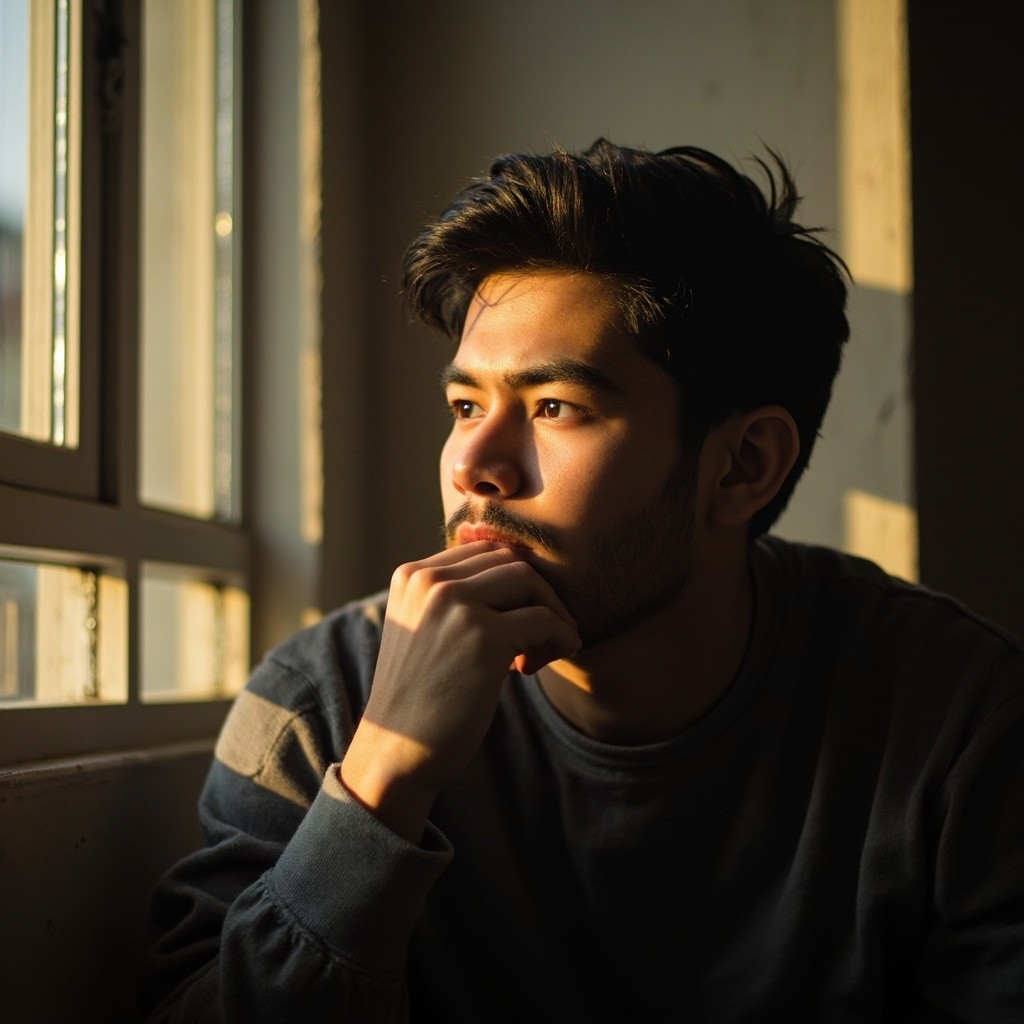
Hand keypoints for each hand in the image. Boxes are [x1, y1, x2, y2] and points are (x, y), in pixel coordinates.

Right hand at [340, 541, 579, 841]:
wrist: (396, 752)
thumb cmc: (419, 697)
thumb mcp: (424, 630)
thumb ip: (456, 598)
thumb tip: (524, 575)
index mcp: (412, 575)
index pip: (483, 551)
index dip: (510, 584)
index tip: (513, 624)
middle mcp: (430, 581)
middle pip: (509, 560)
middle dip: (534, 594)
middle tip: (535, 639)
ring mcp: (455, 604)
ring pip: (530, 580)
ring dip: (550, 612)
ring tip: (540, 652)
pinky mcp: (483, 637)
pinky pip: (544, 620)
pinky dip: (559, 637)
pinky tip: (541, 664)